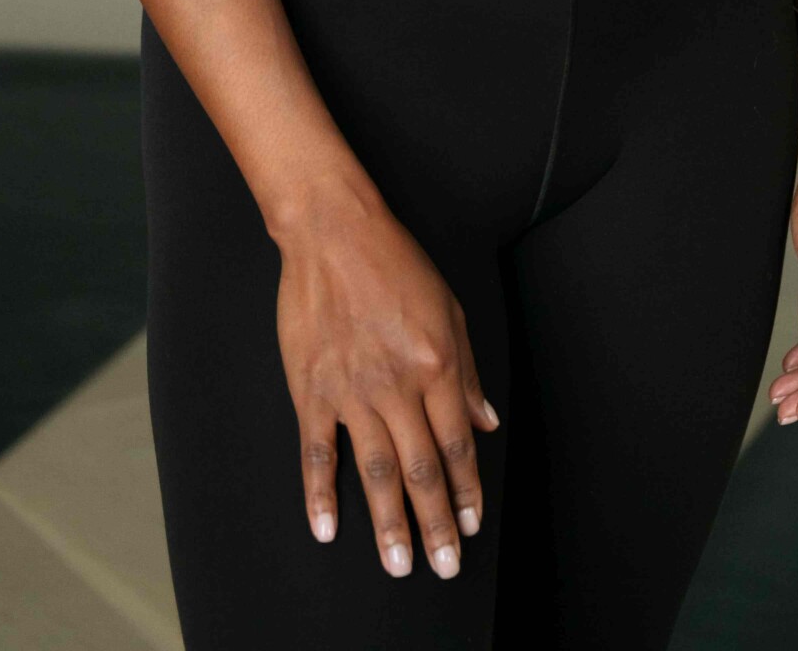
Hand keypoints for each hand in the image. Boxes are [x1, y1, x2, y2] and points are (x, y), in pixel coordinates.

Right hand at [274, 187, 498, 580]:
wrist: (332, 231)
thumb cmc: (394, 263)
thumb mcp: (449, 308)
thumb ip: (468, 372)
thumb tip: (485, 423)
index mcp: (436, 364)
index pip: (457, 443)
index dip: (467, 489)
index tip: (473, 524)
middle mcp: (397, 385)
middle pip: (421, 469)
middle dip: (436, 524)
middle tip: (444, 566)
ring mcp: (351, 390)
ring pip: (376, 470)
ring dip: (390, 523)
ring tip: (399, 563)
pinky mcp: (312, 388)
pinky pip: (318, 450)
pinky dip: (320, 493)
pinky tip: (327, 527)